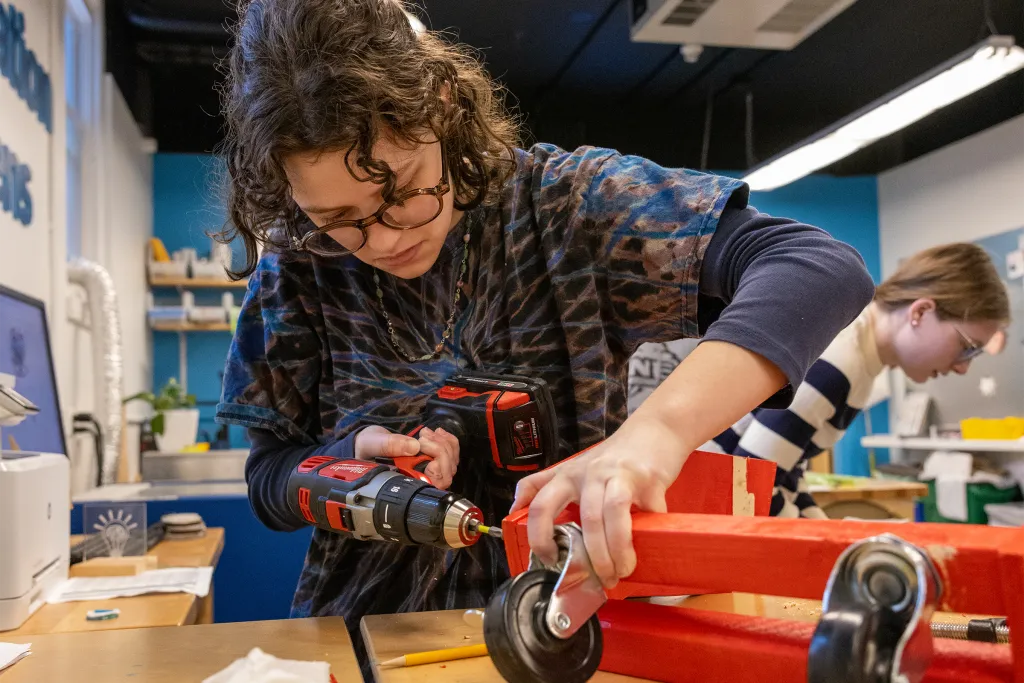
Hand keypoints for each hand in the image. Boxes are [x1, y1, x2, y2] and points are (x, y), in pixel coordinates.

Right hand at [354, 425, 460, 488]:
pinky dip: (449, 441)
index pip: (430, 486)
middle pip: (445, 475)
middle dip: (440, 452)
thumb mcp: (371, 445)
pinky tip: (438, 433)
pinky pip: (451, 454)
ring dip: (444, 444)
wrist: (367, 445)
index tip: (428, 455)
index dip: (437, 472)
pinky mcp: (433, 459)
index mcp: (404, 483)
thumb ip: (388, 446)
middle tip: (423, 439)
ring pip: (450, 464)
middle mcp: (419, 480)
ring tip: (425, 434)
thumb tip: (413, 446)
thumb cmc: (366, 451)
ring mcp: (428, 471)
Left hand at [509, 415, 688, 588]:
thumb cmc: (612, 457)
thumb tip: (515, 508)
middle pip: (585, 519)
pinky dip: (649, 533)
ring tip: (623, 570)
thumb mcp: (574, 468)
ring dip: (617, 550)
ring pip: (612, 515)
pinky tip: (649, 546)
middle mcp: (590, 474)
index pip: (541, 505)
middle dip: (594, 557)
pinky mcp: (648, 479)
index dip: (539, 537)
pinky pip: (648, 512)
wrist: (654, 430)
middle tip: (602, 579)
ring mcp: (619, 474)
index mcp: (567, 475)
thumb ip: (544, 485)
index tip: (550, 560)